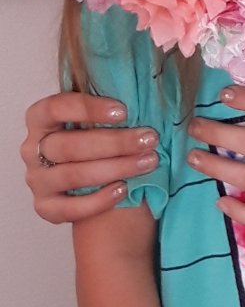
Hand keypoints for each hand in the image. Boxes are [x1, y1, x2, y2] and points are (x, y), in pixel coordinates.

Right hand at [20, 92, 158, 223]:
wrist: (90, 176)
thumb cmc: (95, 136)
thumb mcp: (95, 116)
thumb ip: (106, 109)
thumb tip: (139, 97)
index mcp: (40, 118)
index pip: (56, 107)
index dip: (89, 108)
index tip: (124, 111)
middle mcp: (31, 149)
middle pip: (68, 145)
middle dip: (114, 142)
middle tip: (149, 139)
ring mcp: (37, 180)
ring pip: (73, 175)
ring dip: (115, 168)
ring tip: (147, 162)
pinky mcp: (45, 207)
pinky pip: (69, 209)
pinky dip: (99, 200)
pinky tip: (124, 189)